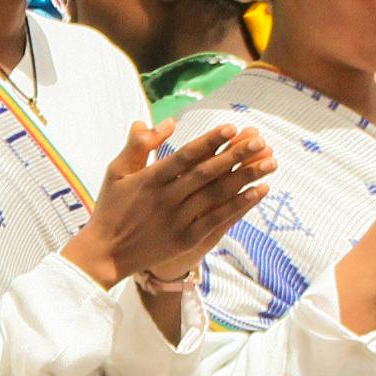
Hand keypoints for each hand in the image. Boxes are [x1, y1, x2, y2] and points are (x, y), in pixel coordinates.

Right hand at [64, 121, 272, 288]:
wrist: (105, 253)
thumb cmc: (111, 207)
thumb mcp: (116, 170)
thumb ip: (139, 144)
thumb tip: (168, 122)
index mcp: (150, 179)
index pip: (185, 156)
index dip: (209, 141)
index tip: (231, 127)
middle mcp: (166, 199)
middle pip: (207, 173)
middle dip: (236, 155)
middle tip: (260, 141)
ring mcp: (178, 220)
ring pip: (217, 195)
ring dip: (245, 178)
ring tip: (270, 162)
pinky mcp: (186, 239)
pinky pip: (218, 219)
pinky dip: (240, 205)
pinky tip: (259, 192)